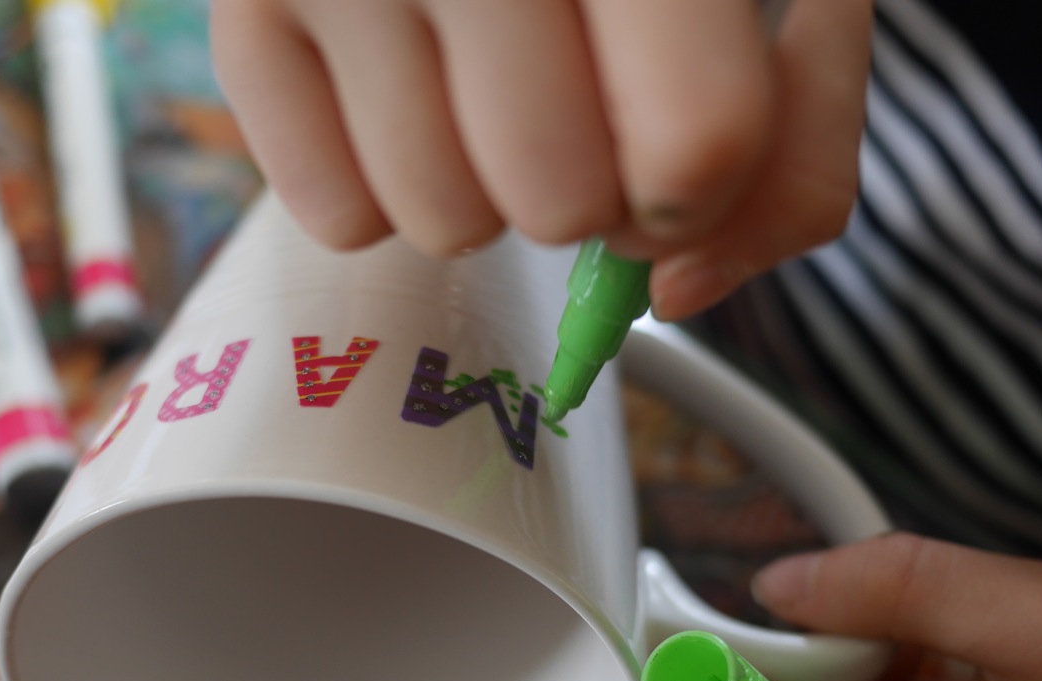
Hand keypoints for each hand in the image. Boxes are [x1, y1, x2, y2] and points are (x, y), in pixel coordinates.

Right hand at [210, 0, 872, 318]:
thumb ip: (799, 136)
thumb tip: (682, 290)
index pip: (696, 146)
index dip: (703, 187)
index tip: (684, 147)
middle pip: (562, 207)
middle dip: (592, 184)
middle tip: (571, 86)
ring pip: (445, 225)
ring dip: (488, 188)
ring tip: (483, 74)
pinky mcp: (243, 5)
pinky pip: (337, 215)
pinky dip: (383, 180)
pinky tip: (401, 80)